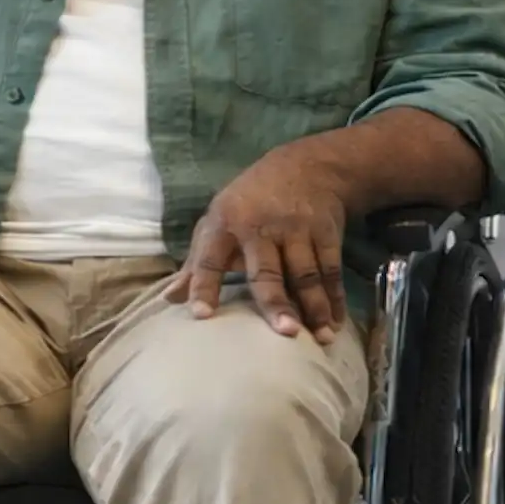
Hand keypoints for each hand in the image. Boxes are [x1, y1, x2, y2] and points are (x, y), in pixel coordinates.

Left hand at [164, 145, 350, 344]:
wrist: (307, 166)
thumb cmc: (249, 202)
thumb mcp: (217, 222)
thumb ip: (196, 263)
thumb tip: (169, 299)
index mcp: (224, 224)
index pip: (209, 258)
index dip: (203, 285)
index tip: (201, 315)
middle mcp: (260, 227)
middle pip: (267, 271)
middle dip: (276, 302)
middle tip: (286, 332)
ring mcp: (296, 230)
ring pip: (305, 274)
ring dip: (315, 307)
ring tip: (321, 337)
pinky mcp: (326, 233)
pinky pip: (330, 271)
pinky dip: (335, 298)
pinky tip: (335, 323)